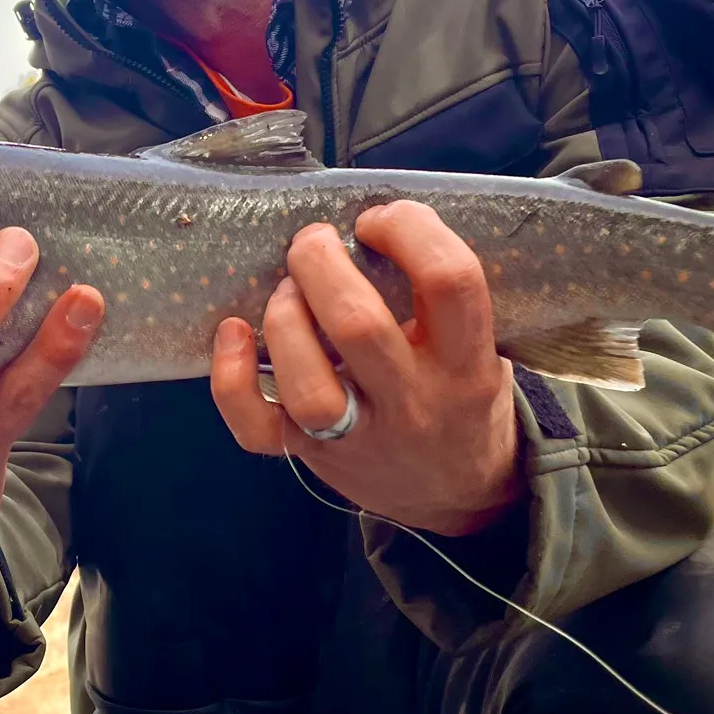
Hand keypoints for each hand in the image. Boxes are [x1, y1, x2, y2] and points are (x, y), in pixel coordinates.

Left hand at [210, 201, 522, 536]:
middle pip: (358, 326)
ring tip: (286, 290)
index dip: (409, 230)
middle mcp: (413, 403)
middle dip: (322, 265)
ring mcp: (357, 437)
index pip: (449, 281)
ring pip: (307, 384)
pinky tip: (232, 333)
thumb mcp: (483, 348)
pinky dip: (230, 380)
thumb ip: (442, 301)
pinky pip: (257, 428)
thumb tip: (373, 223)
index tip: (380, 220)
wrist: (458, 494)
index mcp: (467, 363)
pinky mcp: (311, 456)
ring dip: (284, 319)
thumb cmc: (463, 399)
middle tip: (313, 242)